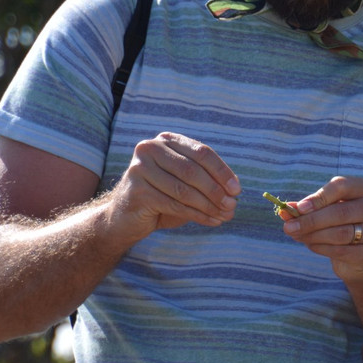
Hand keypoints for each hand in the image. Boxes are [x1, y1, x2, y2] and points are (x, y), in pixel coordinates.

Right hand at [108, 132, 239, 240]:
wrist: (125, 217)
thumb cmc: (162, 197)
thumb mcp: (187, 184)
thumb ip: (209, 181)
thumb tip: (235, 189)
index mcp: (167, 140)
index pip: (201, 152)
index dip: (222, 171)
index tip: (237, 189)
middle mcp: (150, 149)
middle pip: (193, 170)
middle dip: (216, 190)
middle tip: (233, 206)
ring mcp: (140, 169)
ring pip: (184, 190)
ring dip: (209, 205)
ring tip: (225, 216)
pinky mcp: (137, 191)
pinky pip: (174, 204)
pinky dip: (197, 215)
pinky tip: (211, 221)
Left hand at [280, 176, 362, 284]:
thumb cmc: (345, 225)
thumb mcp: (329, 211)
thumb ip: (309, 208)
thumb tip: (285, 210)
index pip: (342, 186)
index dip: (318, 197)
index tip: (299, 208)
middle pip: (340, 212)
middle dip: (310, 220)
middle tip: (288, 227)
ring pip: (340, 233)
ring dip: (313, 235)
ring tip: (296, 235)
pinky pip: (341, 250)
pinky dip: (321, 248)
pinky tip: (311, 245)